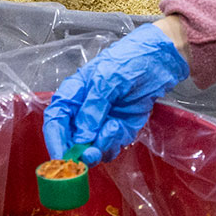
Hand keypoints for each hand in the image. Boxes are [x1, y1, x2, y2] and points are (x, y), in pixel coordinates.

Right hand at [42, 22, 188, 163]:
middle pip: (72, 139)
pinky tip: (122, 126)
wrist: (161, 58)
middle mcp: (85, 110)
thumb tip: (81, 137)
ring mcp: (103, 121)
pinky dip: (116, 141)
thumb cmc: (130, 59)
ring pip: (93, 148)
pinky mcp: (121, 128)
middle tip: (89, 154)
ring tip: (114, 129)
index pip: (55, 120)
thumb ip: (92, 109)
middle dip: (79, 150)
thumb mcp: (107, 80)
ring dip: (101, 146)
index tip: (61, 156)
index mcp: (74, 94)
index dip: (54, 139)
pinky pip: (112, 146)